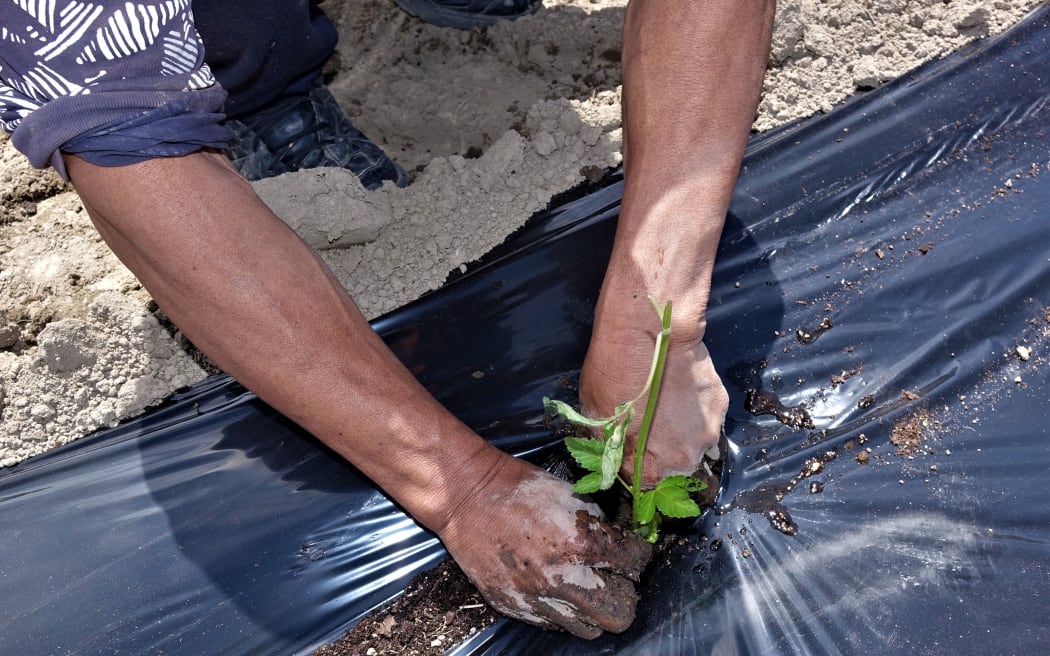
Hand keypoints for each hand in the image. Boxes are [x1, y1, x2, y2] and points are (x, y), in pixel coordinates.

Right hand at [437, 458, 651, 637]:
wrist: (468, 497)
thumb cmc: (519, 488)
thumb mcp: (571, 496)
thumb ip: (598, 526)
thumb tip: (618, 545)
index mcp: (582, 543)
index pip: (634, 563)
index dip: (638, 556)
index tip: (632, 554)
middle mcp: (563, 578)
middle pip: (619, 614)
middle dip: (625, 597)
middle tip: (616, 581)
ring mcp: (538, 598)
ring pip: (587, 628)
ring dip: (594, 610)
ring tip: (588, 590)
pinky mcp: (515, 607)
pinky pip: (554, 625)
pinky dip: (563, 611)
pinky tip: (559, 591)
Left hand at [580, 329, 727, 488]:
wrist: (650, 334)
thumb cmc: (615, 375)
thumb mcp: (596, 415)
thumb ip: (609, 445)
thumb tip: (613, 457)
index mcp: (652, 467)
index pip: (645, 483)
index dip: (635, 466)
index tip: (631, 450)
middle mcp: (685, 457)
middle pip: (674, 465)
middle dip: (662, 450)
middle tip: (649, 424)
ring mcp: (708, 431)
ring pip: (694, 440)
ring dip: (682, 431)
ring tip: (666, 405)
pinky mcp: (721, 405)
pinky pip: (706, 417)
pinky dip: (695, 409)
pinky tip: (681, 390)